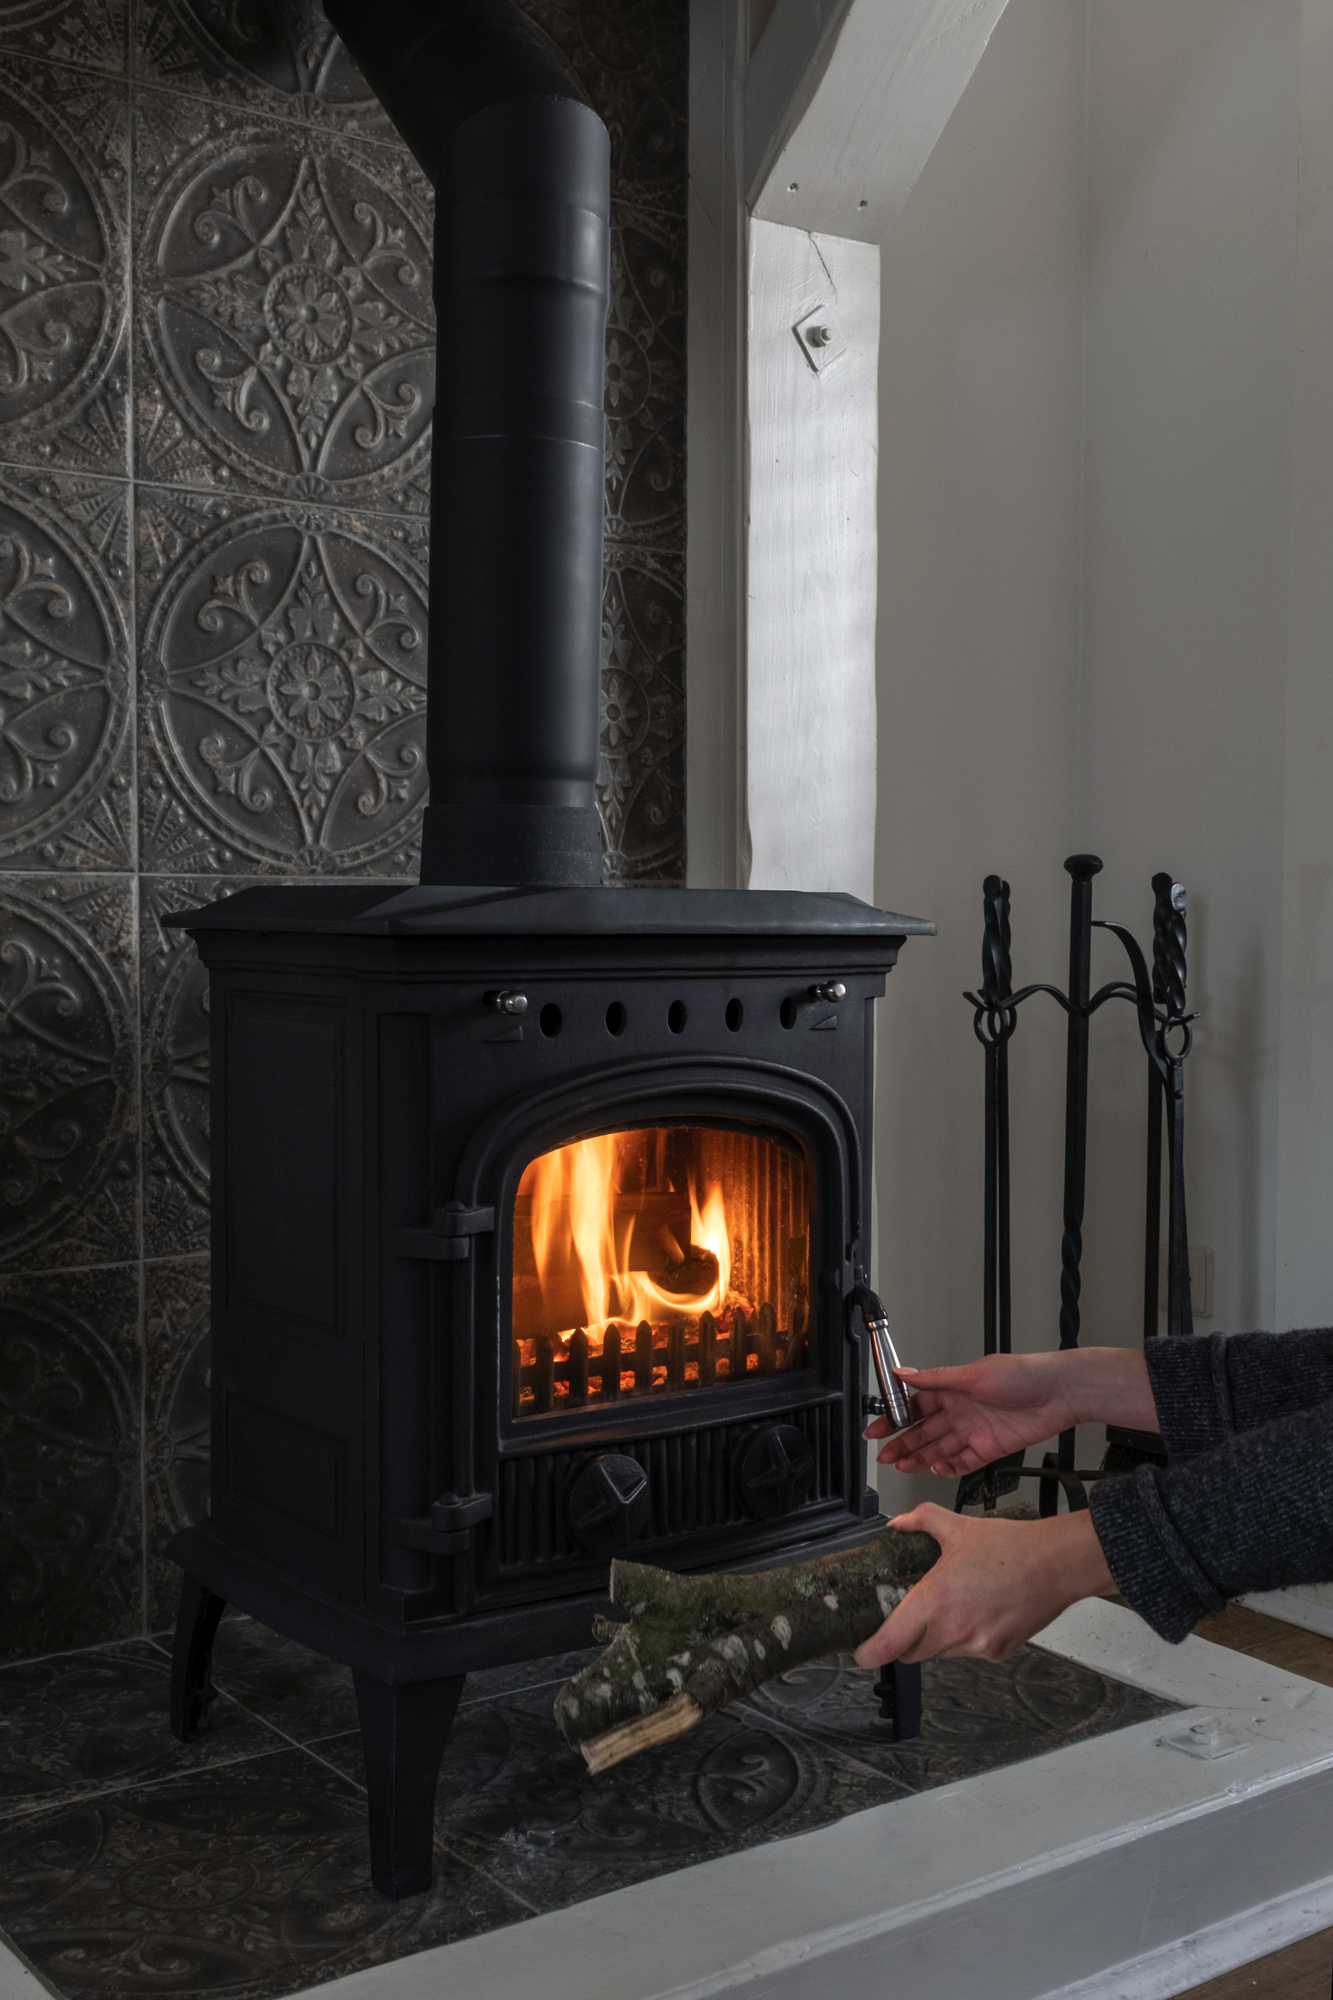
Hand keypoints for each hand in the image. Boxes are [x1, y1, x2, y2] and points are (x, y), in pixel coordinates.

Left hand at [853, 1504, 1116, 1667]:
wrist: (1056, 1565)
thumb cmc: (1010, 1546)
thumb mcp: (958, 1527)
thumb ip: (922, 1521)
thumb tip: (899, 1524)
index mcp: (935, 1600)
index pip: (891, 1643)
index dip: (870, 1653)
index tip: (861, 1653)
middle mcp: (952, 1630)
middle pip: (912, 1652)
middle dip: (906, 1640)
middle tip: (910, 1616)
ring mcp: (976, 1645)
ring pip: (942, 1651)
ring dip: (940, 1635)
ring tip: (958, 1602)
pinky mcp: (997, 1653)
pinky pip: (970, 1650)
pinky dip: (969, 1636)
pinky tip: (983, 1609)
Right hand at [866, 1346, 1155, 1475]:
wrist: (1058, 1393)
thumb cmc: (1020, 1374)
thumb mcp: (972, 1374)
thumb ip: (935, 1379)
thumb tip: (902, 1372)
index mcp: (952, 1389)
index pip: (914, 1406)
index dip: (893, 1418)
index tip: (875, 1429)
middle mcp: (960, 1411)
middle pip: (923, 1431)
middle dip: (902, 1444)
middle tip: (883, 1456)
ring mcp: (974, 1431)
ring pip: (939, 1448)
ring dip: (920, 1458)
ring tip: (901, 1467)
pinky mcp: (989, 1449)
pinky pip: (963, 1462)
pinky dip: (948, 1467)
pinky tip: (935, 1470)